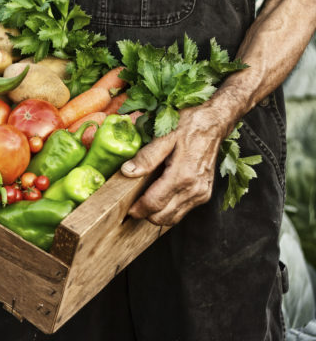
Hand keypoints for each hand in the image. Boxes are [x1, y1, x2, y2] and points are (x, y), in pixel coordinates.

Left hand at [121, 106, 229, 225]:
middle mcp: (195, 189)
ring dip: (157, 214)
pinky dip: (169, 210)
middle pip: (163, 217)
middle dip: (145, 214)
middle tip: (132, 204)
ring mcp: (201, 193)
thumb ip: (147, 157)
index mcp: (183, 175)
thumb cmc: (189, 125)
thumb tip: (127, 172)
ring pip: (173, 218)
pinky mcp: (204, 194)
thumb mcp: (164, 136)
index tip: (126, 208)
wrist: (214, 122)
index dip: (138, 209)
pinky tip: (160, 197)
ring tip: (144, 201)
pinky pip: (182, 211)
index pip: (155, 204)